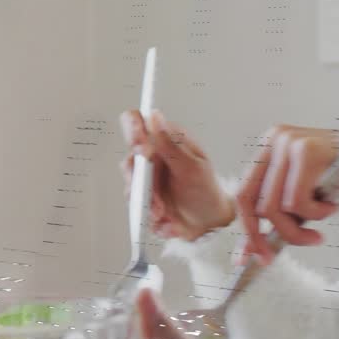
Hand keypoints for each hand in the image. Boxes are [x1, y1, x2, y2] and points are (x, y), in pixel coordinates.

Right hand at [119, 110, 234, 240]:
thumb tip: (155, 116)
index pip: (135, 122)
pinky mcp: (140, 196)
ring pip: (130, 185)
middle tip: (157, 195)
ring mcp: (142, 177)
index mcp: (162, 140)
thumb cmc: (205, 189)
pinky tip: (165, 219)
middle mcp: (149, 156)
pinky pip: (134, 203)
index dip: (132, 130)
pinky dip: (149, 213)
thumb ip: (171, 144)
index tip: (143, 150)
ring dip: (148, 201)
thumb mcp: (193, 166)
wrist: (208, 221)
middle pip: (129, 160)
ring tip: (164, 211)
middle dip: (142, 181)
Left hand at [236, 125, 338, 263]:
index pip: (244, 194)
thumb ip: (277, 215)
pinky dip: (316, 214)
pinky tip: (332, 206)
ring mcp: (288, 142)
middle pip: (255, 202)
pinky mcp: (305, 150)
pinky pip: (297, 201)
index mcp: (268, 149)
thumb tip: (249, 251)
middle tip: (281, 254)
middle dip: (268, 236)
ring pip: (274, 206)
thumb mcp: (302, 198)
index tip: (248, 257)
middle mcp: (274, 139)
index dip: (246, 229)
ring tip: (319, 230)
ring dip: (298, 229)